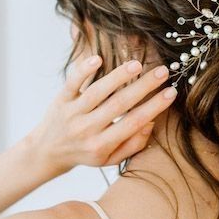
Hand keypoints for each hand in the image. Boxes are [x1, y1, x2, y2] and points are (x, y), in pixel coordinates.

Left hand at [26, 56, 177, 174]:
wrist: (46, 152)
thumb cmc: (85, 153)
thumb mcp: (110, 159)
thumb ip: (132, 145)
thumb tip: (150, 123)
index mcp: (101, 145)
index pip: (133, 123)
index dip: (154, 107)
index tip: (171, 93)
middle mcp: (87, 129)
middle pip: (119, 105)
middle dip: (143, 87)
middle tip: (163, 72)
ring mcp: (73, 113)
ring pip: (98, 92)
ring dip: (118, 77)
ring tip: (138, 65)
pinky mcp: (61, 99)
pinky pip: (72, 83)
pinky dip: (83, 71)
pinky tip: (98, 59)